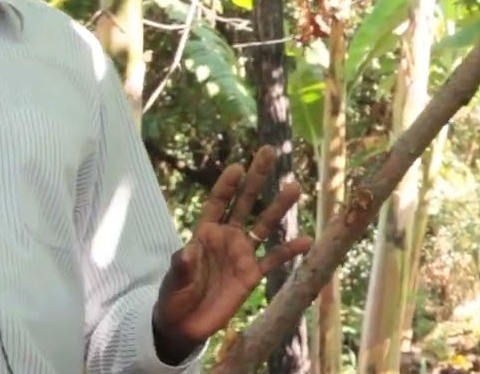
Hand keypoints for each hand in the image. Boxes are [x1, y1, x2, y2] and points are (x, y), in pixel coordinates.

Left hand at [152, 145, 312, 356]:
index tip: (237, 167)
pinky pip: (274, 260)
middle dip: (256, 178)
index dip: (227, 185)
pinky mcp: (252, 275)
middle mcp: (227, 238)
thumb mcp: (172, 284)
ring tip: (295, 187)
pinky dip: (290, 251)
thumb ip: (181, 267)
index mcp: (205, 234)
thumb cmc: (172, 299)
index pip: (218, 202)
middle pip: (245, 202)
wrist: (183, 328)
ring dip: (278, 207)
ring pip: (264, 225)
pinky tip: (307, 241)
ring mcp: (242, 254)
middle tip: (269, 152)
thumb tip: (185, 253)